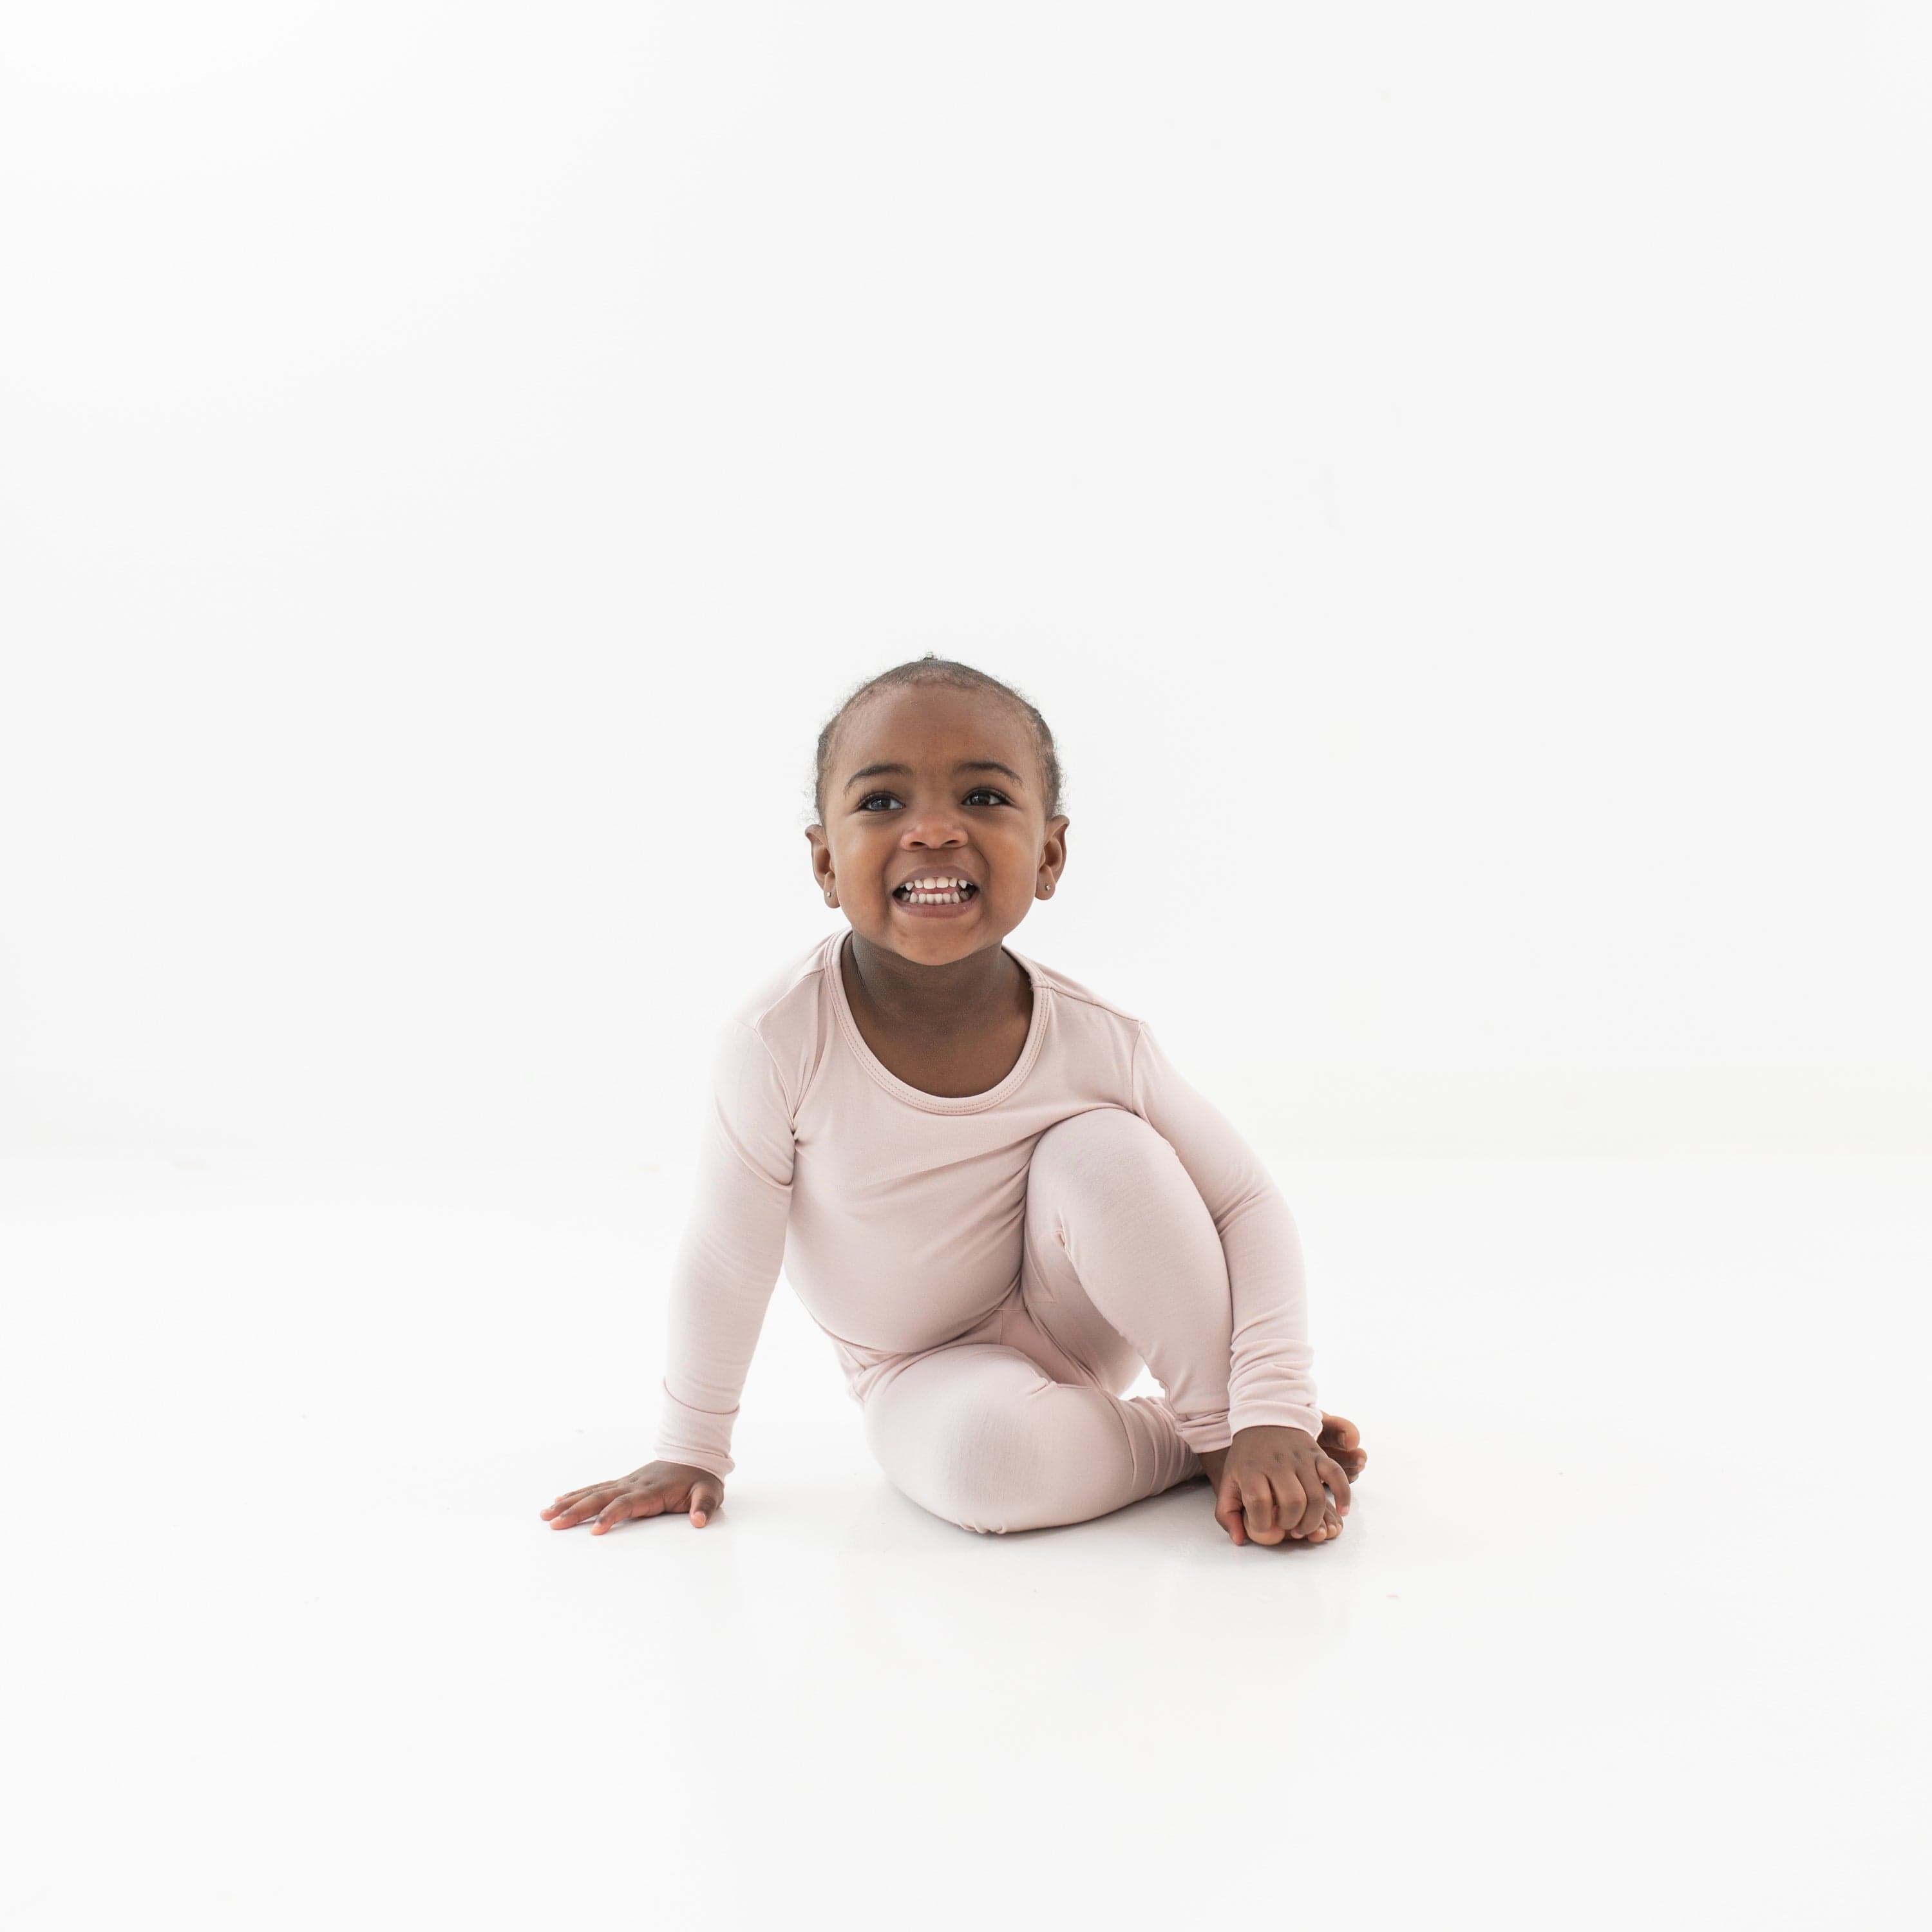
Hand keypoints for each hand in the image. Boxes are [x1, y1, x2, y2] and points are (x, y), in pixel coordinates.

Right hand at [541, 1460, 723, 1534]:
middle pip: (601, 1498)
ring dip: (569, 1503)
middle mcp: (633, 1485)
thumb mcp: (710, 1492)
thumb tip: (698, 1521)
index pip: (627, 1504)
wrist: (695, 1455)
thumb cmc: (701, 1479)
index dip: (611, 1516)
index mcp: (653, 1490)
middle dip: (577, 1511)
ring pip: (593, 1492)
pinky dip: (576, 1494)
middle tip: (554, 1524)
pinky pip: (595, 1488)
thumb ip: (704, 1506)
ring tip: (546, 1514)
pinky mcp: (622, 1483)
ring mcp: (625, 1482)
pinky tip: (558, 1501)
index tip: (596, 1531)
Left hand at [1213, 1424, 1350, 1545]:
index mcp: (1252, 1470)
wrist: (1263, 1418)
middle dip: (1291, 1523)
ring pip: (1315, 1496)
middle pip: (1292, 1502)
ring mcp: (1300, 1458)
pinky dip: (1344, 1495)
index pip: (1259, 1503)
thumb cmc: (1246, 1458)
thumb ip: (1227, 1513)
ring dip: (1312, 1519)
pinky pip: (1336, 1475)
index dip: (1262, 1524)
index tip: (1263, 1526)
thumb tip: (1239, 1540)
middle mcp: (1277, 1463)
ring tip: (1304, 1526)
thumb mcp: (1228, 1481)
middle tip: (1287, 1528)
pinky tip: (1342, 1512)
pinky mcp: (1318, 1454)